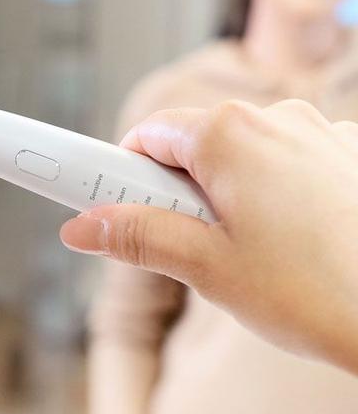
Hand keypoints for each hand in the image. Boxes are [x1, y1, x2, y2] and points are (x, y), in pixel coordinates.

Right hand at [60, 100, 357, 373]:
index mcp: (230, 135)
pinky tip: (285, 241)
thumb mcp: (206, 268)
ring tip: (241, 251)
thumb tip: (82, 227)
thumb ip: (137, 237)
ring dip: (221, 193)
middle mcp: (275, 118)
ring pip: (237, 155)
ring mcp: (317, 132)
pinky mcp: (346, 155)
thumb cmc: (317, 294)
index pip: (146, 136)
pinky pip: (283, 162)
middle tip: (182, 242)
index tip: (103, 201)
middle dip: (173, 190)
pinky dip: (267, 192)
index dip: (117, 172)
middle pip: (191, 144)